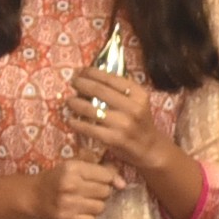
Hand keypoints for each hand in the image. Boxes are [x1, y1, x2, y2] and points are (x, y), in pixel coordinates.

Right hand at [27, 157, 124, 218]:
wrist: (33, 196)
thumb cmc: (58, 178)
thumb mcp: (74, 166)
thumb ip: (100, 170)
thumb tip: (122, 183)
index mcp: (72, 169)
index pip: (106, 176)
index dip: (108, 179)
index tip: (101, 180)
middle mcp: (70, 186)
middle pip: (106, 192)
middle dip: (101, 192)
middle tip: (88, 191)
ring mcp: (68, 204)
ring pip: (101, 207)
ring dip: (95, 205)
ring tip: (83, 201)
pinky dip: (88, 218)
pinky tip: (78, 211)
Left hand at [61, 69, 179, 182]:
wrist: (149, 147)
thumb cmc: (139, 121)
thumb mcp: (137, 102)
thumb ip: (121, 89)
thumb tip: (94, 75)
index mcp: (139, 95)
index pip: (111, 78)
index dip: (92, 72)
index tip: (81, 71)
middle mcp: (133, 108)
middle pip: (99, 90)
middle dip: (81, 84)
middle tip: (72, 82)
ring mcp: (123, 124)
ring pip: (90, 109)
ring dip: (75, 103)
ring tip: (69, 101)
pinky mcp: (114, 139)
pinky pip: (88, 128)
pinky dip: (76, 122)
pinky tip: (70, 119)